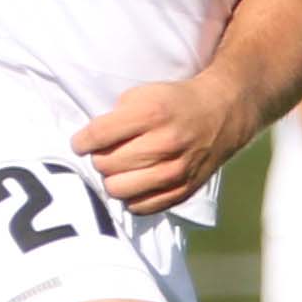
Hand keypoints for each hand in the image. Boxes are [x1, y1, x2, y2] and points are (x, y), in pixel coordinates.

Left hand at [74, 73, 250, 216]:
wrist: (220, 114)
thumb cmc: (173, 102)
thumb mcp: (142, 94)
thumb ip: (114, 117)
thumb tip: (89, 146)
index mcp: (152, 113)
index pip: (98, 135)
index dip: (81, 142)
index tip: (80, 143)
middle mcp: (165, 143)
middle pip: (105, 164)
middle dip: (99, 158)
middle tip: (107, 152)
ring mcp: (176, 170)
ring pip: (118, 189)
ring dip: (113, 179)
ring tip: (120, 168)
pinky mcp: (183, 190)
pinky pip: (140, 206)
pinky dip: (132, 196)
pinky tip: (136, 182)